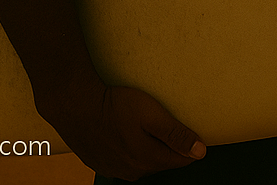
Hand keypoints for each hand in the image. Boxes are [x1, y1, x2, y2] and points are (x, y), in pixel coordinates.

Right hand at [38, 81, 205, 180]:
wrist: (76, 106)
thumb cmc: (116, 106)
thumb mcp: (152, 114)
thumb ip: (175, 134)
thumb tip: (200, 151)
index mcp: (147, 160)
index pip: (180, 160)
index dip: (190, 146)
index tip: (195, 132)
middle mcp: (132, 171)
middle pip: (162, 162)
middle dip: (171, 148)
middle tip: (173, 126)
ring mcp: (114, 169)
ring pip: (143, 163)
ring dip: (150, 149)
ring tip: (150, 129)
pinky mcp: (101, 163)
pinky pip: (125, 161)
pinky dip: (131, 150)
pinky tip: (128, 135)